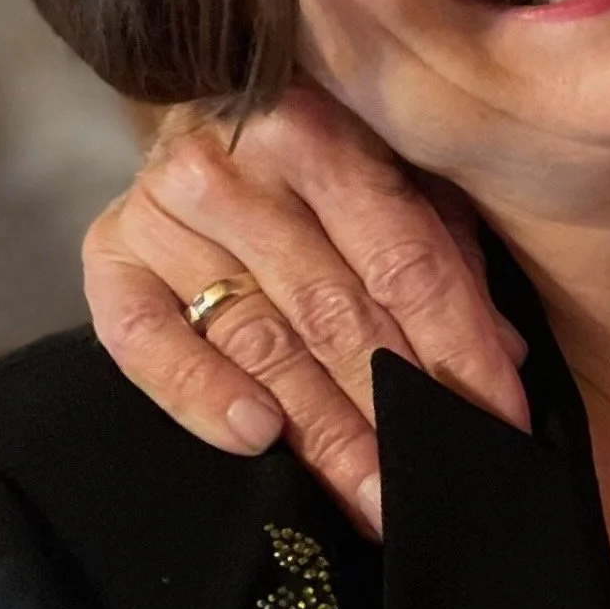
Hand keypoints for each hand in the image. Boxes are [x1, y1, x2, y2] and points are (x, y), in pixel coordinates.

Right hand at [83, 81, 529, 536]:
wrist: (207, 110)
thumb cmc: (332, 149)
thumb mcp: (404, 174)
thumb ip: (449, 253)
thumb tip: (501, 357)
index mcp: (323, 131)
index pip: (402, 260)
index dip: (455, 346)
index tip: (497, 419)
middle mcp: (234, 165)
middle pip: (330, 311)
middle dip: (391, 409)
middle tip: (432, 486)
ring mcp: (163, 209)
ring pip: (257, 340)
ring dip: (318, 430)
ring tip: (368, 498)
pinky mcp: (108, 250)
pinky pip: (146, 341)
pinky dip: (200, 393)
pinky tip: (256, 437)